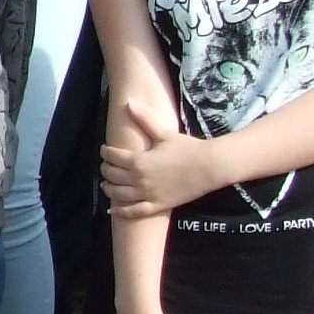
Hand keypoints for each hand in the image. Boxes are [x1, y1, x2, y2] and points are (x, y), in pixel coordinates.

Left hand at [100, 93, 221, 216]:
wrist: (209, 167)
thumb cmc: (187, 148)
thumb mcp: (163, 133)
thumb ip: (144, 119)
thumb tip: (129, 101)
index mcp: (138, 161)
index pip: (113, 156)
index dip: (105, 152)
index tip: (104, 150)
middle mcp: (139, 179)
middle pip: (112, 175)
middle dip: (105, 169)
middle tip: (106, 165)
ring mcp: (147, 194)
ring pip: (119, 194)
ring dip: (108, 189)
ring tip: (106, 184)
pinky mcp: (157, 205)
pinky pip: (133, 212)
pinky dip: (120, 211)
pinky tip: (113, 209)